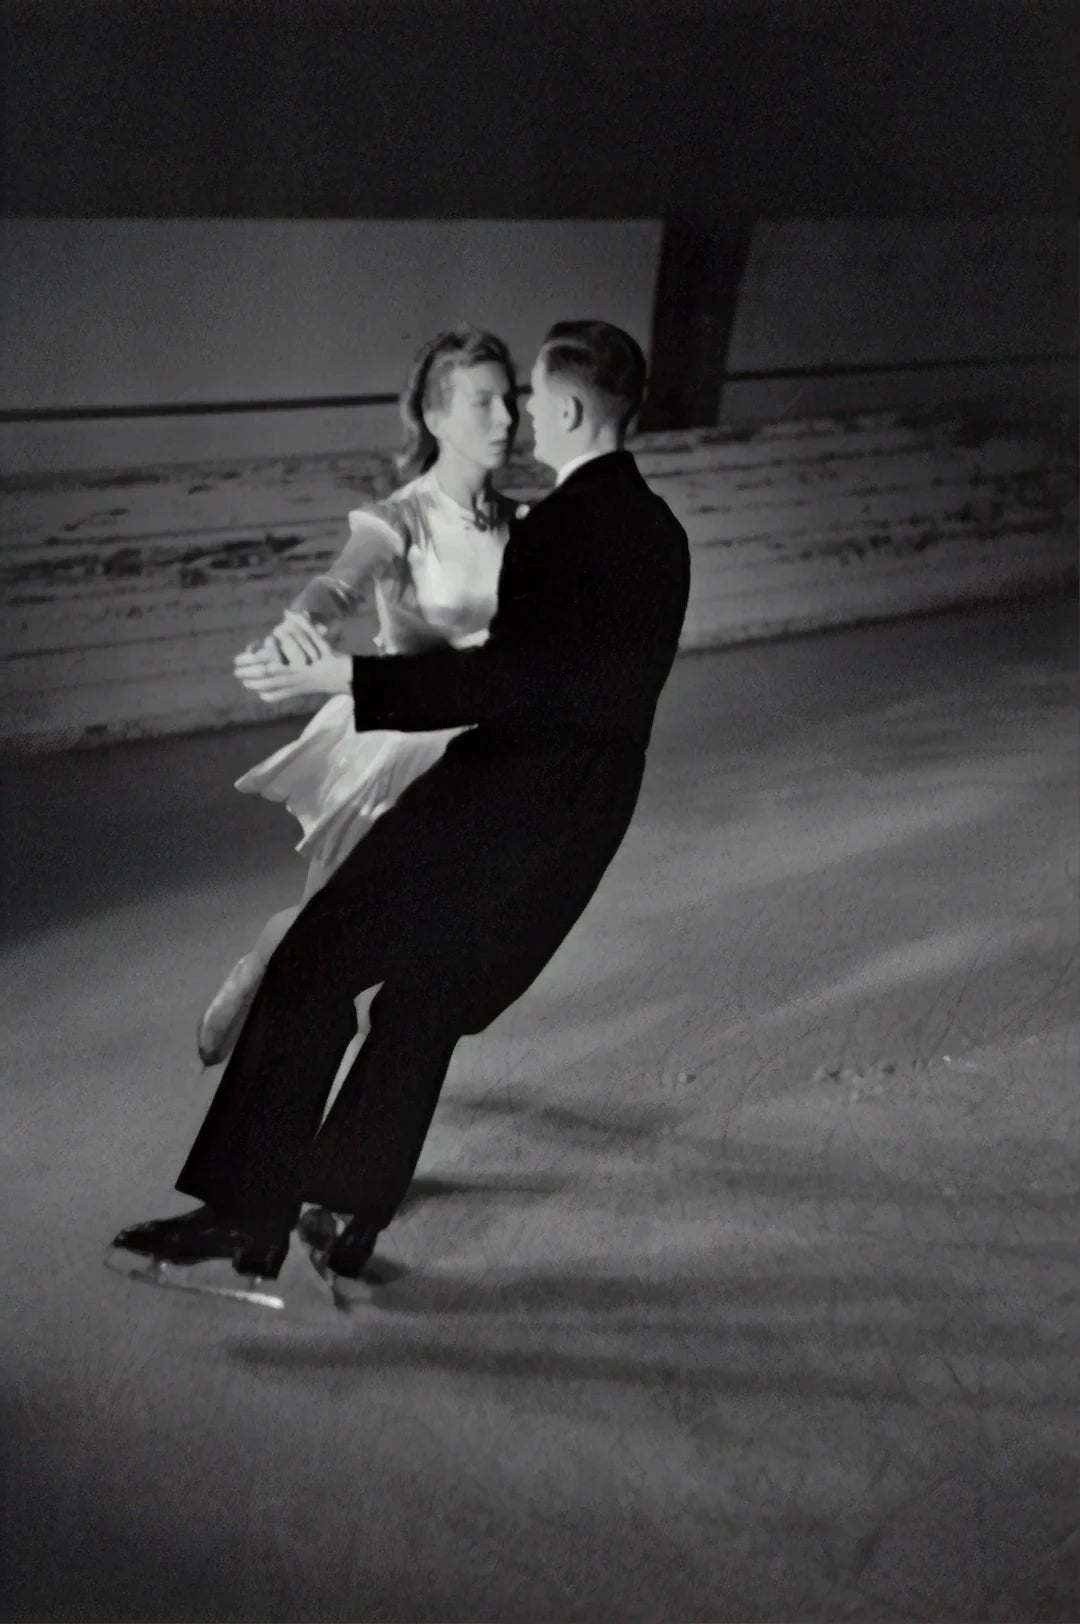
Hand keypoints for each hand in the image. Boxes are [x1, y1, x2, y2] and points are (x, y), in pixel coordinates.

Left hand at [234, 612, 352, 702]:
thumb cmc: (326, 655)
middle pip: (268, 671)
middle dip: (251, 670)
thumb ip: (302, 625)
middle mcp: (295, 671)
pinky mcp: (296, 692)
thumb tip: (287, 612)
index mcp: (300, 657)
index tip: (261, 640)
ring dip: (255, 683)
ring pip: (271, 685)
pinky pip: (280, 696)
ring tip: (244, 680)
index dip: (271, 644)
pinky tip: (260, 692)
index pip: (283, 648)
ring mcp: (295, 683)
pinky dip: (269, 696)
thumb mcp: (317, 638)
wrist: (339, 676)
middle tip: (237, 668)